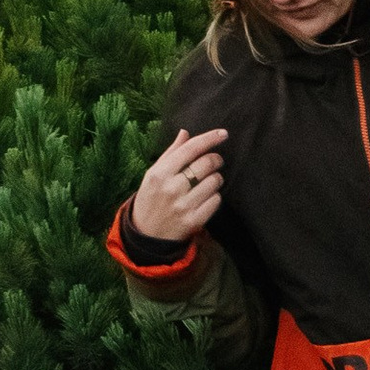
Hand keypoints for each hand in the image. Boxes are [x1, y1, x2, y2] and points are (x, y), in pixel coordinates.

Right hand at [129, 125, 226, 247]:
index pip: (190, 149)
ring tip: (206, 183)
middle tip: (214, 162)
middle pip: (207, 163)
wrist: (146, 236)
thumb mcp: (153, 175)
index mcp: (159, 174)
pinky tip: (205, 198)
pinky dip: (215, 197)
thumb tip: (185, 132)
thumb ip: (171, 153)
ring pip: (215, 181)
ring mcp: (183, 206)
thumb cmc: (151, 199)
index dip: (210, 138)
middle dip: (215, 159)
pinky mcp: (193, 221)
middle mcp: (171, 188)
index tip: (223, 133)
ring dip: (216, 179)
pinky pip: (216, 200)